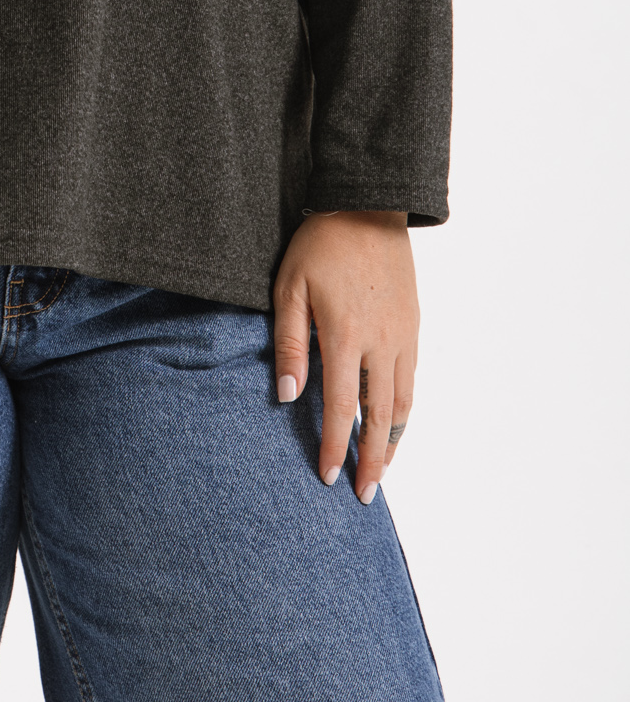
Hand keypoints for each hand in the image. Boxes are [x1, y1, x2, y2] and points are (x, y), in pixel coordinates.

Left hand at [272, 209, 417, 504]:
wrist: (367, 206)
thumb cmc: (320, 245)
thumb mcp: (290, 288)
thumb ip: (290, 344)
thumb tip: (287, 397)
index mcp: (346, 335)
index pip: (341, 408)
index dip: (336, 446)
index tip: (328, 477)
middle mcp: (382, 343)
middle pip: (381, 417)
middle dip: (372, 460)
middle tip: (364, 494)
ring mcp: (403, 335)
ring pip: (404, 402)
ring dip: (394, 441)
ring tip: (381, 468)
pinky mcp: (414, 325)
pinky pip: (412, 379)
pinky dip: (404, 409)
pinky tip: (394, 421)